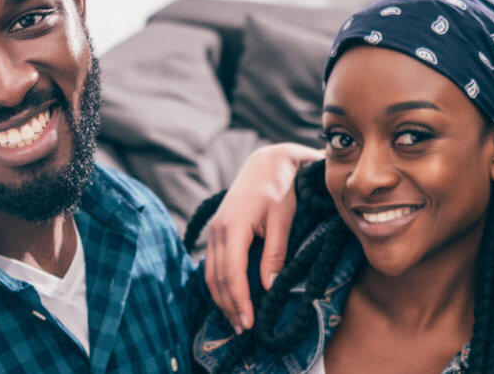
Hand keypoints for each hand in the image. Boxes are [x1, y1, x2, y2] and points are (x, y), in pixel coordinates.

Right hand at [203, 143, 321, 333]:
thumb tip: (269, 286)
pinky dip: (219, 285)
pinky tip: (229, 298)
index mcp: (233, 228)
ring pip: (211, 274)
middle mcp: (218, 231)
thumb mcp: (283, 220)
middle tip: (242, 330)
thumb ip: (275, 253)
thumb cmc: (280, 189)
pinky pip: (212, 264)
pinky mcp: (217, 231)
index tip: (248, 323)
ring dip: (221, 299)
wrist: (267, 163)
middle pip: (218, 278)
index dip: (239, 301)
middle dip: (229, 306)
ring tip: (234, 320)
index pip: (232, 274)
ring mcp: (214, 231)